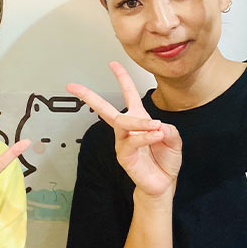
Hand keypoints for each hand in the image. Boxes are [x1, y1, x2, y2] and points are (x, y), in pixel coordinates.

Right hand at [67, 61, 181, 197]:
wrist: (163, 183)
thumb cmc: (165, 160)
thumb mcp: (173, 139)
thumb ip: (169, 129)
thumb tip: (158, 125)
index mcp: (138, 120)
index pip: (128, 94)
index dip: (122, 78)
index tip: (113, 64)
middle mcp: (126, 130)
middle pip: (104, 109)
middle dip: (89, 97)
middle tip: (73, 87)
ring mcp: (123, 142)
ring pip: (123, 124)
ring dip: (140, 122)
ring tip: (155, 126)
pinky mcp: (124, 156)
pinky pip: (132, 141)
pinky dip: (146, 137)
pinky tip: (156, 136)